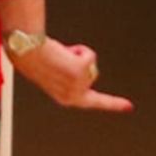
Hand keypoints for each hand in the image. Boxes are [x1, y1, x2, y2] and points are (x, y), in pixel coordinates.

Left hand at [12, 38, 133, 112]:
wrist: (26, 51)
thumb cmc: (31, 61)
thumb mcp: (50, 75)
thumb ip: (65, 78)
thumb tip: (67, 64)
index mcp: (65, 99)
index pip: (93, 103)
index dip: (113, 104)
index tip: (129, 106)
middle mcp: (75, 95)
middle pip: (91, 75)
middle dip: (83, 65)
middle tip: (62, 63)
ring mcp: (80, 83)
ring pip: (90, 64)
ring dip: (76, 56)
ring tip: (56, 56)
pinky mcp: (83, 69)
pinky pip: (90, 54)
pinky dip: (81, 49)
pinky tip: (64, 51)